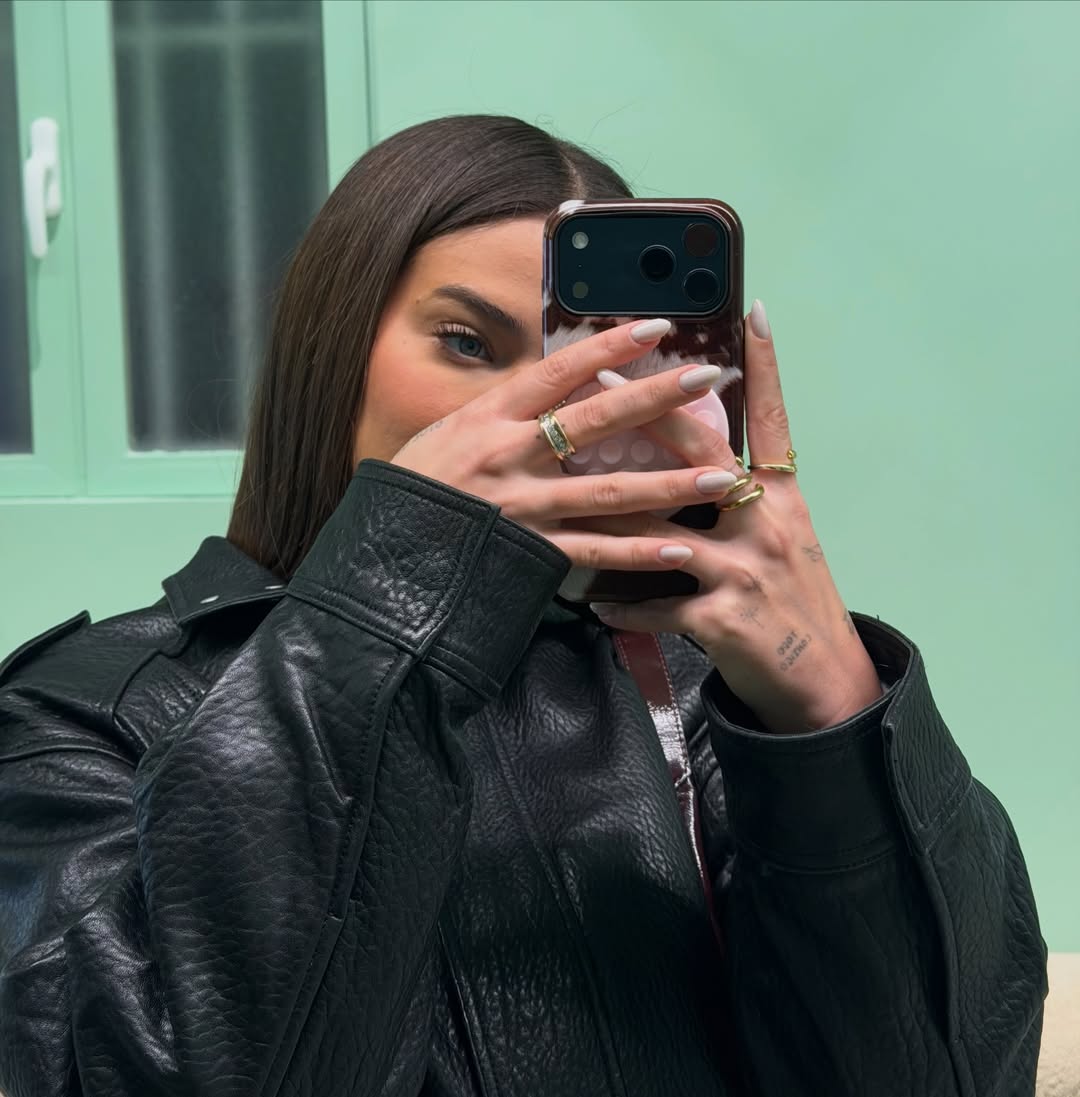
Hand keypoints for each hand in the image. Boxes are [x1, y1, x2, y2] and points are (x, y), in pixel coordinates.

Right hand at [391, 318, 742, 572]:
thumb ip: (500, 414)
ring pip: (609, 491)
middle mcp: (512, 455)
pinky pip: (594, 552)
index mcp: (490, 417)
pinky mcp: (531, 552)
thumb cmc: (414, 487)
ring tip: (722, 475)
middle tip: (708, 378)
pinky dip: (639, 552)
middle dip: (657, 398)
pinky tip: (680, 548)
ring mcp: (525, 506)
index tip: (657, 327)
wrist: (382, 553)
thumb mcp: (447, 433)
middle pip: (596, 420)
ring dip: (669, 483)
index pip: (559, 372)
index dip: (610, 347)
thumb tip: (550, 389)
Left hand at [569, 302, 882, 734]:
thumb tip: (691, 470)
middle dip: (649, 413)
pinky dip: (622, 605)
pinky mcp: (723, 618)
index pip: (775, 420)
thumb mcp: (783, 541)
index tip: (753, 311)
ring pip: (659, 530)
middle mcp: (765, 523)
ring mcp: (744, 570)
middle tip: (604, 375)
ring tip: (560, 503)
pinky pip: (656, 603)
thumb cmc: (794, 603)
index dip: (766, 366)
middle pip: (701, 456)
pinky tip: (593, 604)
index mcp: (782, 498)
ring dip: (607, 519)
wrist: (823, 680)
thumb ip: (742, 503)